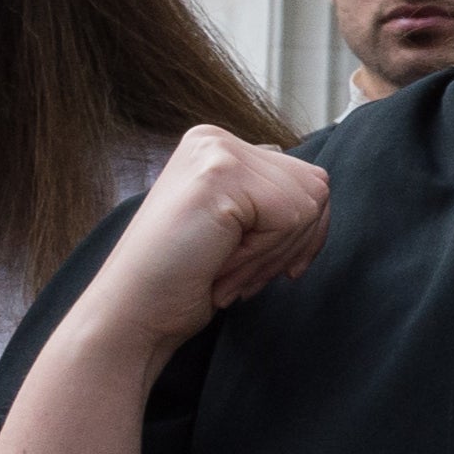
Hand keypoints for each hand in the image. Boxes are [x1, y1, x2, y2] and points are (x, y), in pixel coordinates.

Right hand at [71, 126, 329, 368]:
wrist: (132, 314)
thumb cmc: (185, 278)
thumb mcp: (237, 226)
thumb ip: (270, 195)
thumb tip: (320, 187)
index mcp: (217, 147)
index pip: (307, 180)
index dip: (302, 235)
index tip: (267, 268)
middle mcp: (215, 138)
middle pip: (315, 189)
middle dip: (289, 247)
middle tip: (237, 276)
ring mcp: (216, 151)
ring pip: (307, 204)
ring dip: (273, 255)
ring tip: (224, 272)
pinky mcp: (220, 174)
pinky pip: (290, 217)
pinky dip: (263, 255)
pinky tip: (220, 267)